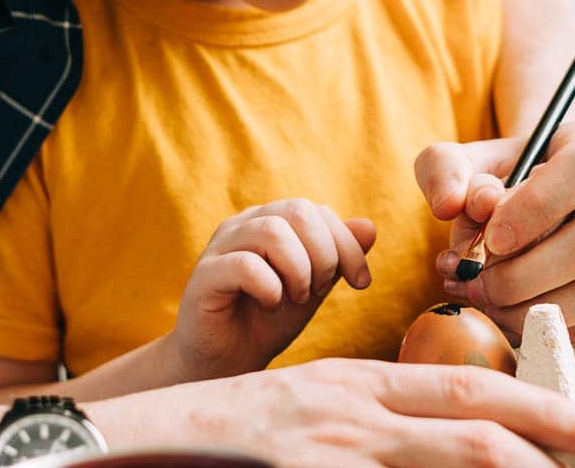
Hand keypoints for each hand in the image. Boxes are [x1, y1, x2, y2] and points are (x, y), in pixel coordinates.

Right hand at [94, 358, 574, 466]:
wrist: (149, 436)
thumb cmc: (236, 429)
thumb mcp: (316, 411)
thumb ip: (376, 421)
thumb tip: (438, 441)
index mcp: (357, 386)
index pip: (464, 390)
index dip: (532, 406)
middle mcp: (351, 414)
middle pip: (469, 425)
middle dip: (544, 439)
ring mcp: (329, 453)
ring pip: (442, 460)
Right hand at [169, 199, 374, 380]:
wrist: (227, 363)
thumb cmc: (268, 321)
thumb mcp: (314, 288)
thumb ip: (338, 257)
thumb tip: (370, 226)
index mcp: (271, 220)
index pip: (317, 211)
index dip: (347, 244)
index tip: (361, 283)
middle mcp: (244, 225)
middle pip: (297, 211)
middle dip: (324, 254)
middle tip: (319, 291)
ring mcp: (220, 247)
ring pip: (272, 231)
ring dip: (298, 269)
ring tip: (297, 298)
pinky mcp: (204, 276)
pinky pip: (244, 264)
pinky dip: (270, 286)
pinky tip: (270, 305)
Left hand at [416, 121, 574, 335]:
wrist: (542, 197)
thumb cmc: (505, 177)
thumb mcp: (469, 158)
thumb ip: (446, 169)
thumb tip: (450, 204)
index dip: (537, 206)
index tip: (491, 236)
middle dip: (525, 272)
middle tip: (476, 280)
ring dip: (534, 305)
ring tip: (485, 298)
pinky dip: (544, 326)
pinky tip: (505, 311)